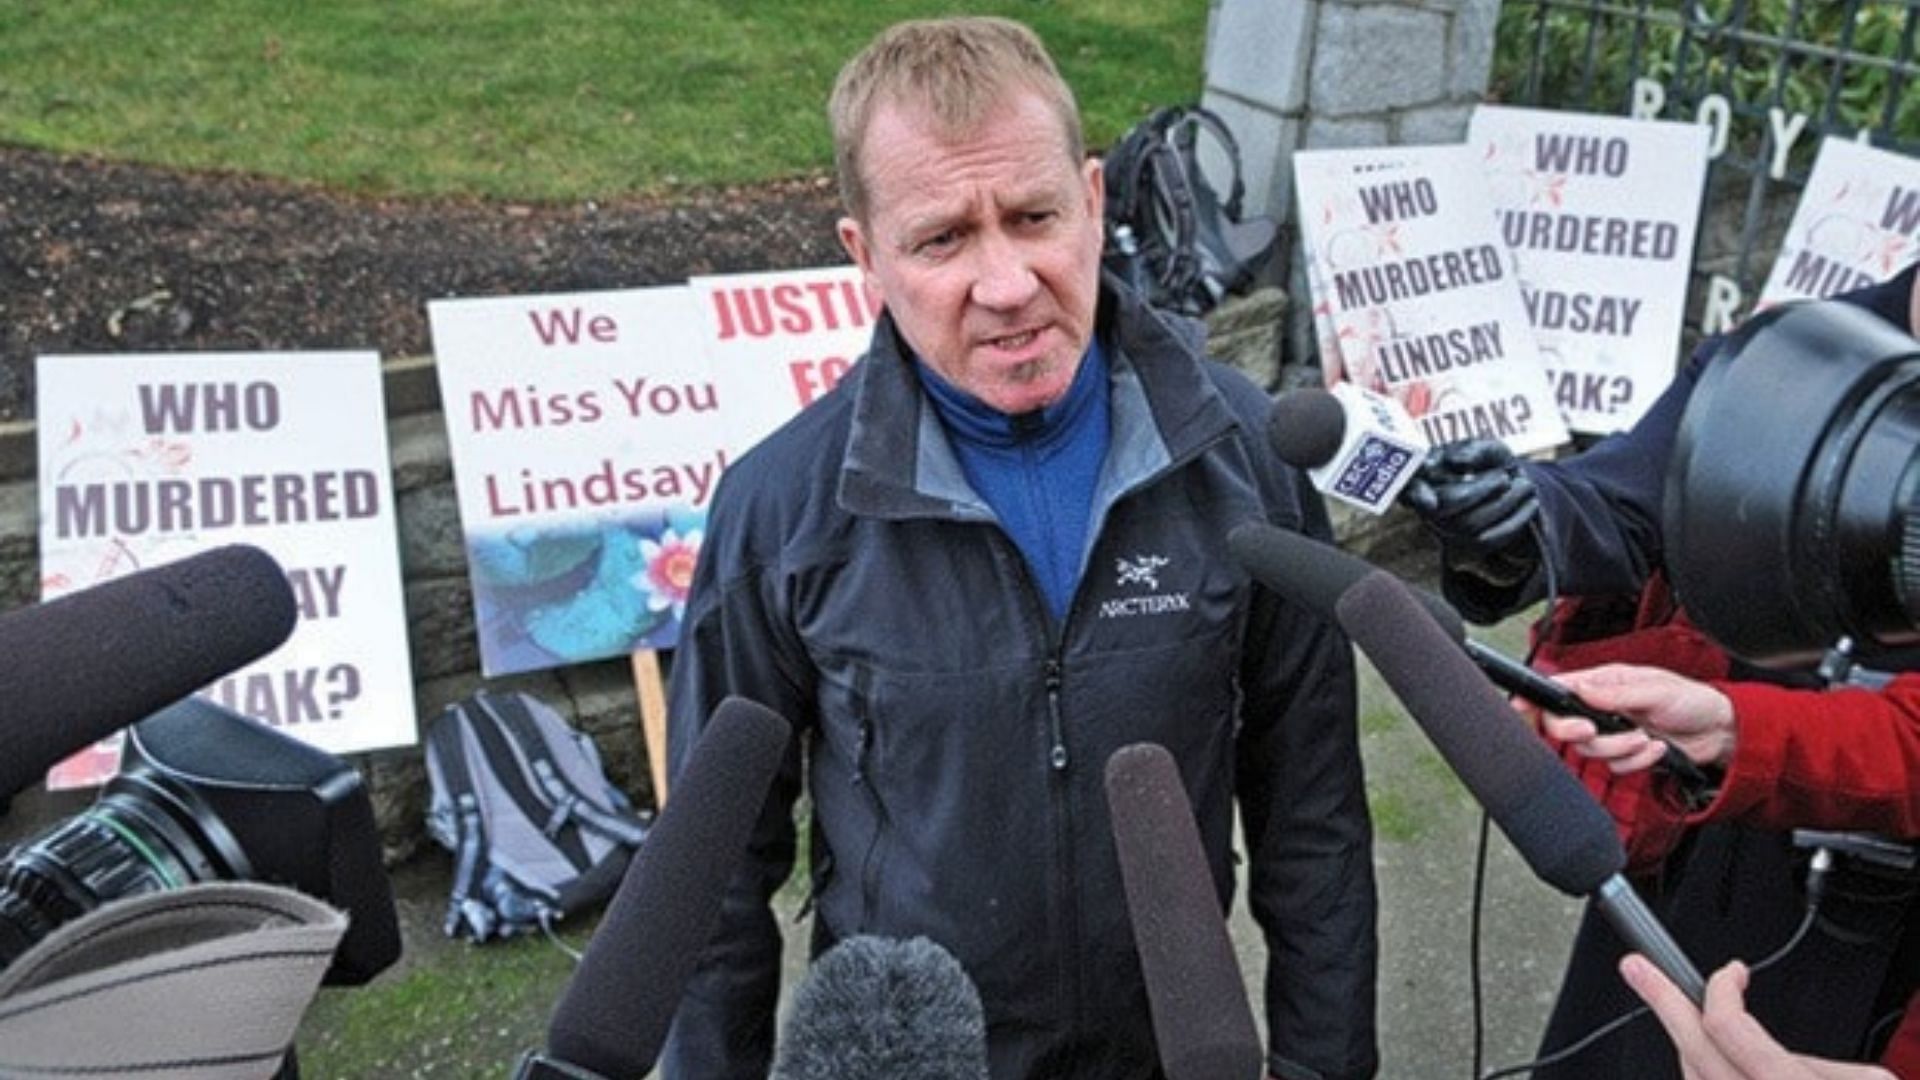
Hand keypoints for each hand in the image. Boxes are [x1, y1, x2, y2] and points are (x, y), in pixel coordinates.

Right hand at [1401, 438, 1539, 560]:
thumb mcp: (1488, 449)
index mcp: (1423, 479)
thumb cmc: (1493, 465)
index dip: (1415, 495)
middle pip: (1445, 506)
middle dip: (1480, 491)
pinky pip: (1489, 541)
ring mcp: (1444, 534)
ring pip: (1469, 525)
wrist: (1513, 491)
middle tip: (1505, 477)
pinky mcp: (1465, 552)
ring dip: (1505, 503)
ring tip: (1525, 486)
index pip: (1408, 488)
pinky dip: (1515, 520)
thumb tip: (1457, 463)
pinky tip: (1530, 504)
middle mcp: (1428, 509)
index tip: (1431, 501)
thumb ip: (1473, 450)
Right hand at [1525, 664, 1735, 773]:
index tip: (1523, 710)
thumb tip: (1582, 689)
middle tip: (1594, 730)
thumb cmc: (1691, 699)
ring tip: (1645, 738)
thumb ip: (1617, 692)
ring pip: (1589, 751)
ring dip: (1620, 748)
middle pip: (1562, 727)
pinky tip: (1655, 747)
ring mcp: (1611, 732)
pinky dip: (1636, 762)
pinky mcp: (1625, 754)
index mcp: (1601, 683)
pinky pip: (1614, 767)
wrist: (1719, 731)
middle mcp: (1600, 708)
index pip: (1556, 691)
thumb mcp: (1656, 689)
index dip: (1533, 701)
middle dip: (1579, 733)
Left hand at [1621, 956, 1893, 1078]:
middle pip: (1693, 1052)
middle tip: (1639, 970)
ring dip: (1692, 1049)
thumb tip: (1771, 1046)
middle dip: (1663, 1003)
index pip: (1728, 1027)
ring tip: (1699, 1027)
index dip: (1721, 990)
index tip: (1728, 972)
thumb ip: (1815, 1065)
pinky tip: (1713, 1067)